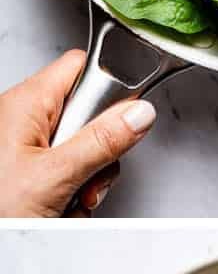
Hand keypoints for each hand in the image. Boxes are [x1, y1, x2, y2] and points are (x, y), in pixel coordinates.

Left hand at [0, 51, 156, 217]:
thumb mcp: (56, 175)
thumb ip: (102, 141)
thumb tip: (139, 114)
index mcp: (24, 103)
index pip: (80, 68)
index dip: (109, 86)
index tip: (125, 117)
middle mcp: (21, 118)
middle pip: (86, 114)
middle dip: (99, 151)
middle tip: (88, 175)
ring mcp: (22, 144)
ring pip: (81, 148)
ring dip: (87, 178)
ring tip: (68, 197)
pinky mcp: (25, 168)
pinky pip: (67, 170)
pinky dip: (71, 191)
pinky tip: (59, 205)